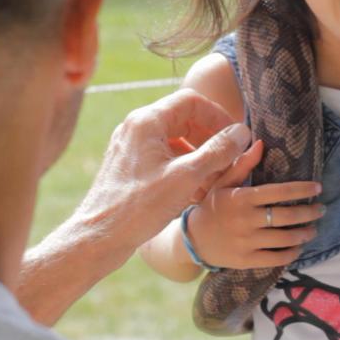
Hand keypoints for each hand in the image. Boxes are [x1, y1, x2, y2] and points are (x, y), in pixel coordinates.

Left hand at [80, 89, 253, 249]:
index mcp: (146, 121)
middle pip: (184, 119)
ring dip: (199, 157)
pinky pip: (164, 157)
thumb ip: (218, 151)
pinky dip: (184, 169)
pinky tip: (196, 192)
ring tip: (215, 181)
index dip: (218, 116)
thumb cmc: (139, 208)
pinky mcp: (130, 166)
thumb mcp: (187, 177)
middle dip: (210, 140)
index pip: (192, 101)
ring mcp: (131, 146)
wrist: (98, 238)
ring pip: (175, 140)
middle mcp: (136, 128)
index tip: (234, 138)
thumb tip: (241, 132)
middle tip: (228, 161)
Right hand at [187, 140, 323, 269]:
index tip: (317, 187)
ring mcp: (246, 242)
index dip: (301, 190)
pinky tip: (298, 247)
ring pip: (285, 239)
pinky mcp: (247, 260)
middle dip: (309, 213)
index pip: (278, 192)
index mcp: (242, 198)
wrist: (193, 239)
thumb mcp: (223, 182)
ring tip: (313, 229)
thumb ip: (243, 164)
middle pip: (286, 217)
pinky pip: (276, 259)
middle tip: (321, 209)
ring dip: (304, 234)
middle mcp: (245, 220)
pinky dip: (292, 253)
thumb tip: (261, 143)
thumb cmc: (212, 206)